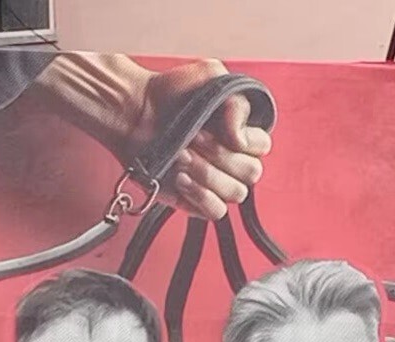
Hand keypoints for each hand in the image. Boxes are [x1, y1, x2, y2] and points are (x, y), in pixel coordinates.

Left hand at [128, 59, 271, 219]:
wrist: (133, 109)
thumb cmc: (169, 91)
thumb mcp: (209, 76)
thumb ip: (236, 101)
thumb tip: (240, 137)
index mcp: (241, 133)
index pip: (262, 147)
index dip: (243, 140)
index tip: (213, 126)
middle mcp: (232, 160)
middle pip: (251, 173)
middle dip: (219, 155)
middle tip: (192, 138)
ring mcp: (215, 182)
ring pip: (235, 193)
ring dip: (207, 174)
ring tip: (180, 156)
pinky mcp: (196, 201)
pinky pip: (216, 211)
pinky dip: (202, 196)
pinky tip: (180, 179)